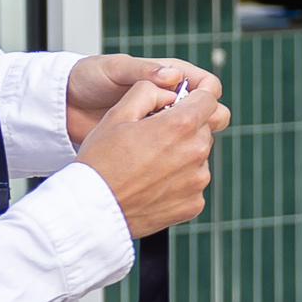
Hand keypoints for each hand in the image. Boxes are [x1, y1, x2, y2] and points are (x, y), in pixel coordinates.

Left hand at [65, 54, 222, 146]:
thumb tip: (174, 77)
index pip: (206, 86)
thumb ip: (142, 71)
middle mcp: (172, 101)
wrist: (66, 105)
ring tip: (162, 142)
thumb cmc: (88, 80)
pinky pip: (176, 153)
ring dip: (187, 140)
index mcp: (169, 77)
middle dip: (204, 121)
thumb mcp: (114, 69)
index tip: (195, 105)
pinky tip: (155, 156)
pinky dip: (172, 156)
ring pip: (195, 136)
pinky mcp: (154, 144)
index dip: (207, 95)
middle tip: (184, 129)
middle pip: (208, 113)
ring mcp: (163, 124)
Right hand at [74, 75, 223, 235]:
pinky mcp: (194, 203)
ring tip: (148, 165)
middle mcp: (196, 152)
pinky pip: (193, 184)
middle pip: (202, 129)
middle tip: (152, 140)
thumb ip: (148, 92)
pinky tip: (152, 185)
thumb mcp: (117, 114)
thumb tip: (169, 91)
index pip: (208, 99)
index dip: (192, 99)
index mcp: (180, 125)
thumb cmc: (100, 161)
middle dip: (183, 129)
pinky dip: (178, 182)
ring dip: (181, 156)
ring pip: (198, 157)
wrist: (92, 210)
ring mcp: (198, 181)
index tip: (177, 106)